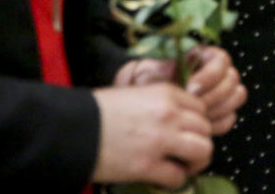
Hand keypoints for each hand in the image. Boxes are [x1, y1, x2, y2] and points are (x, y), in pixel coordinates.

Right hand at [91, 83, 212, 187]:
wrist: (68, 129)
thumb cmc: (95, 111)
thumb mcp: (134, 95)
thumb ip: (159, 104)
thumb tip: (176, 120)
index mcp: (166, 94)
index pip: (201, 108)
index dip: (196, 122)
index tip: (186, 132)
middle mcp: (169, 115)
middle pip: (206, 129)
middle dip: (200, 142)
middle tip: (188, 152)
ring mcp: (160, 140)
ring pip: (202, 151)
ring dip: (196, 161)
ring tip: (184, 166)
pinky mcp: (146, 166)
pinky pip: (177, 176)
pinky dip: (175, 180)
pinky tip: (164, 179)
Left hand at [113, 51, 246, 135]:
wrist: (134, 109)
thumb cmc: (141, 87)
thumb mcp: (145, 74)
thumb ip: (160, 71)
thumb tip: (176, 74)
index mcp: (202, 57)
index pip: (221, 60)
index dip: (209, 75)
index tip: (190, 88)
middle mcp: (217, 73)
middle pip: (232, 79)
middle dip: (213, 95)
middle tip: (192, 106)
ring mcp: (221, 93)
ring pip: (236, 97)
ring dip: (217, 108)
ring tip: (195, 117)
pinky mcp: (220, 113)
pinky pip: (229, 118)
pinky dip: (217, 124)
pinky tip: (198, 126)